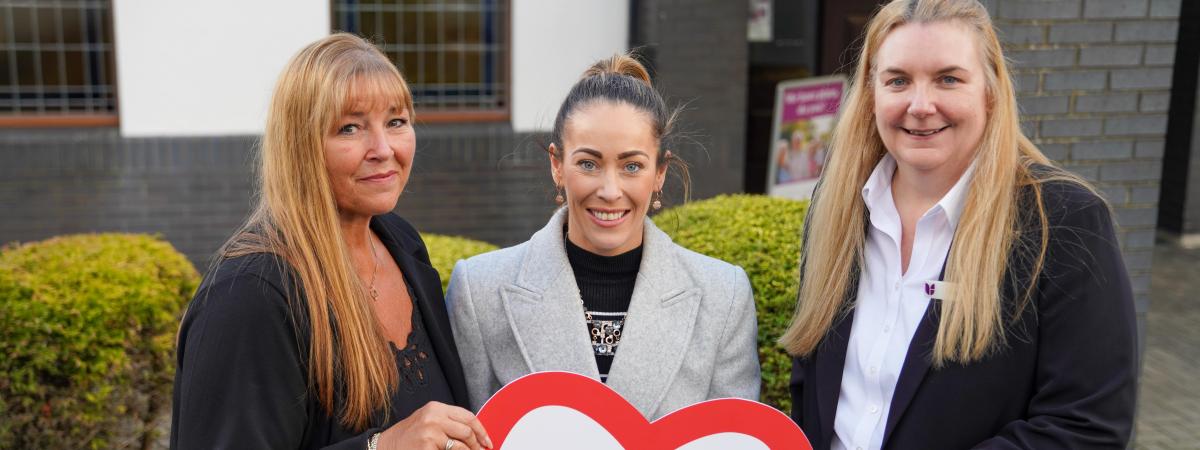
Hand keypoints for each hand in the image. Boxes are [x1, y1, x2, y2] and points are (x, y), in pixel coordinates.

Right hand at [378, 401, 492, 449]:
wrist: (386, 445)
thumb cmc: (409, 435)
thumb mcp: (429, 420)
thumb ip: (449, 422)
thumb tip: (474, 433)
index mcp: (436, 408)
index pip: (468, 416)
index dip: (481, 431)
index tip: (487, 441)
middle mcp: (433, 417)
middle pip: (467, 431)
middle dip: (476, 445)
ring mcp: (430, 432)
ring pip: (460, 446)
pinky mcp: (427, 446)